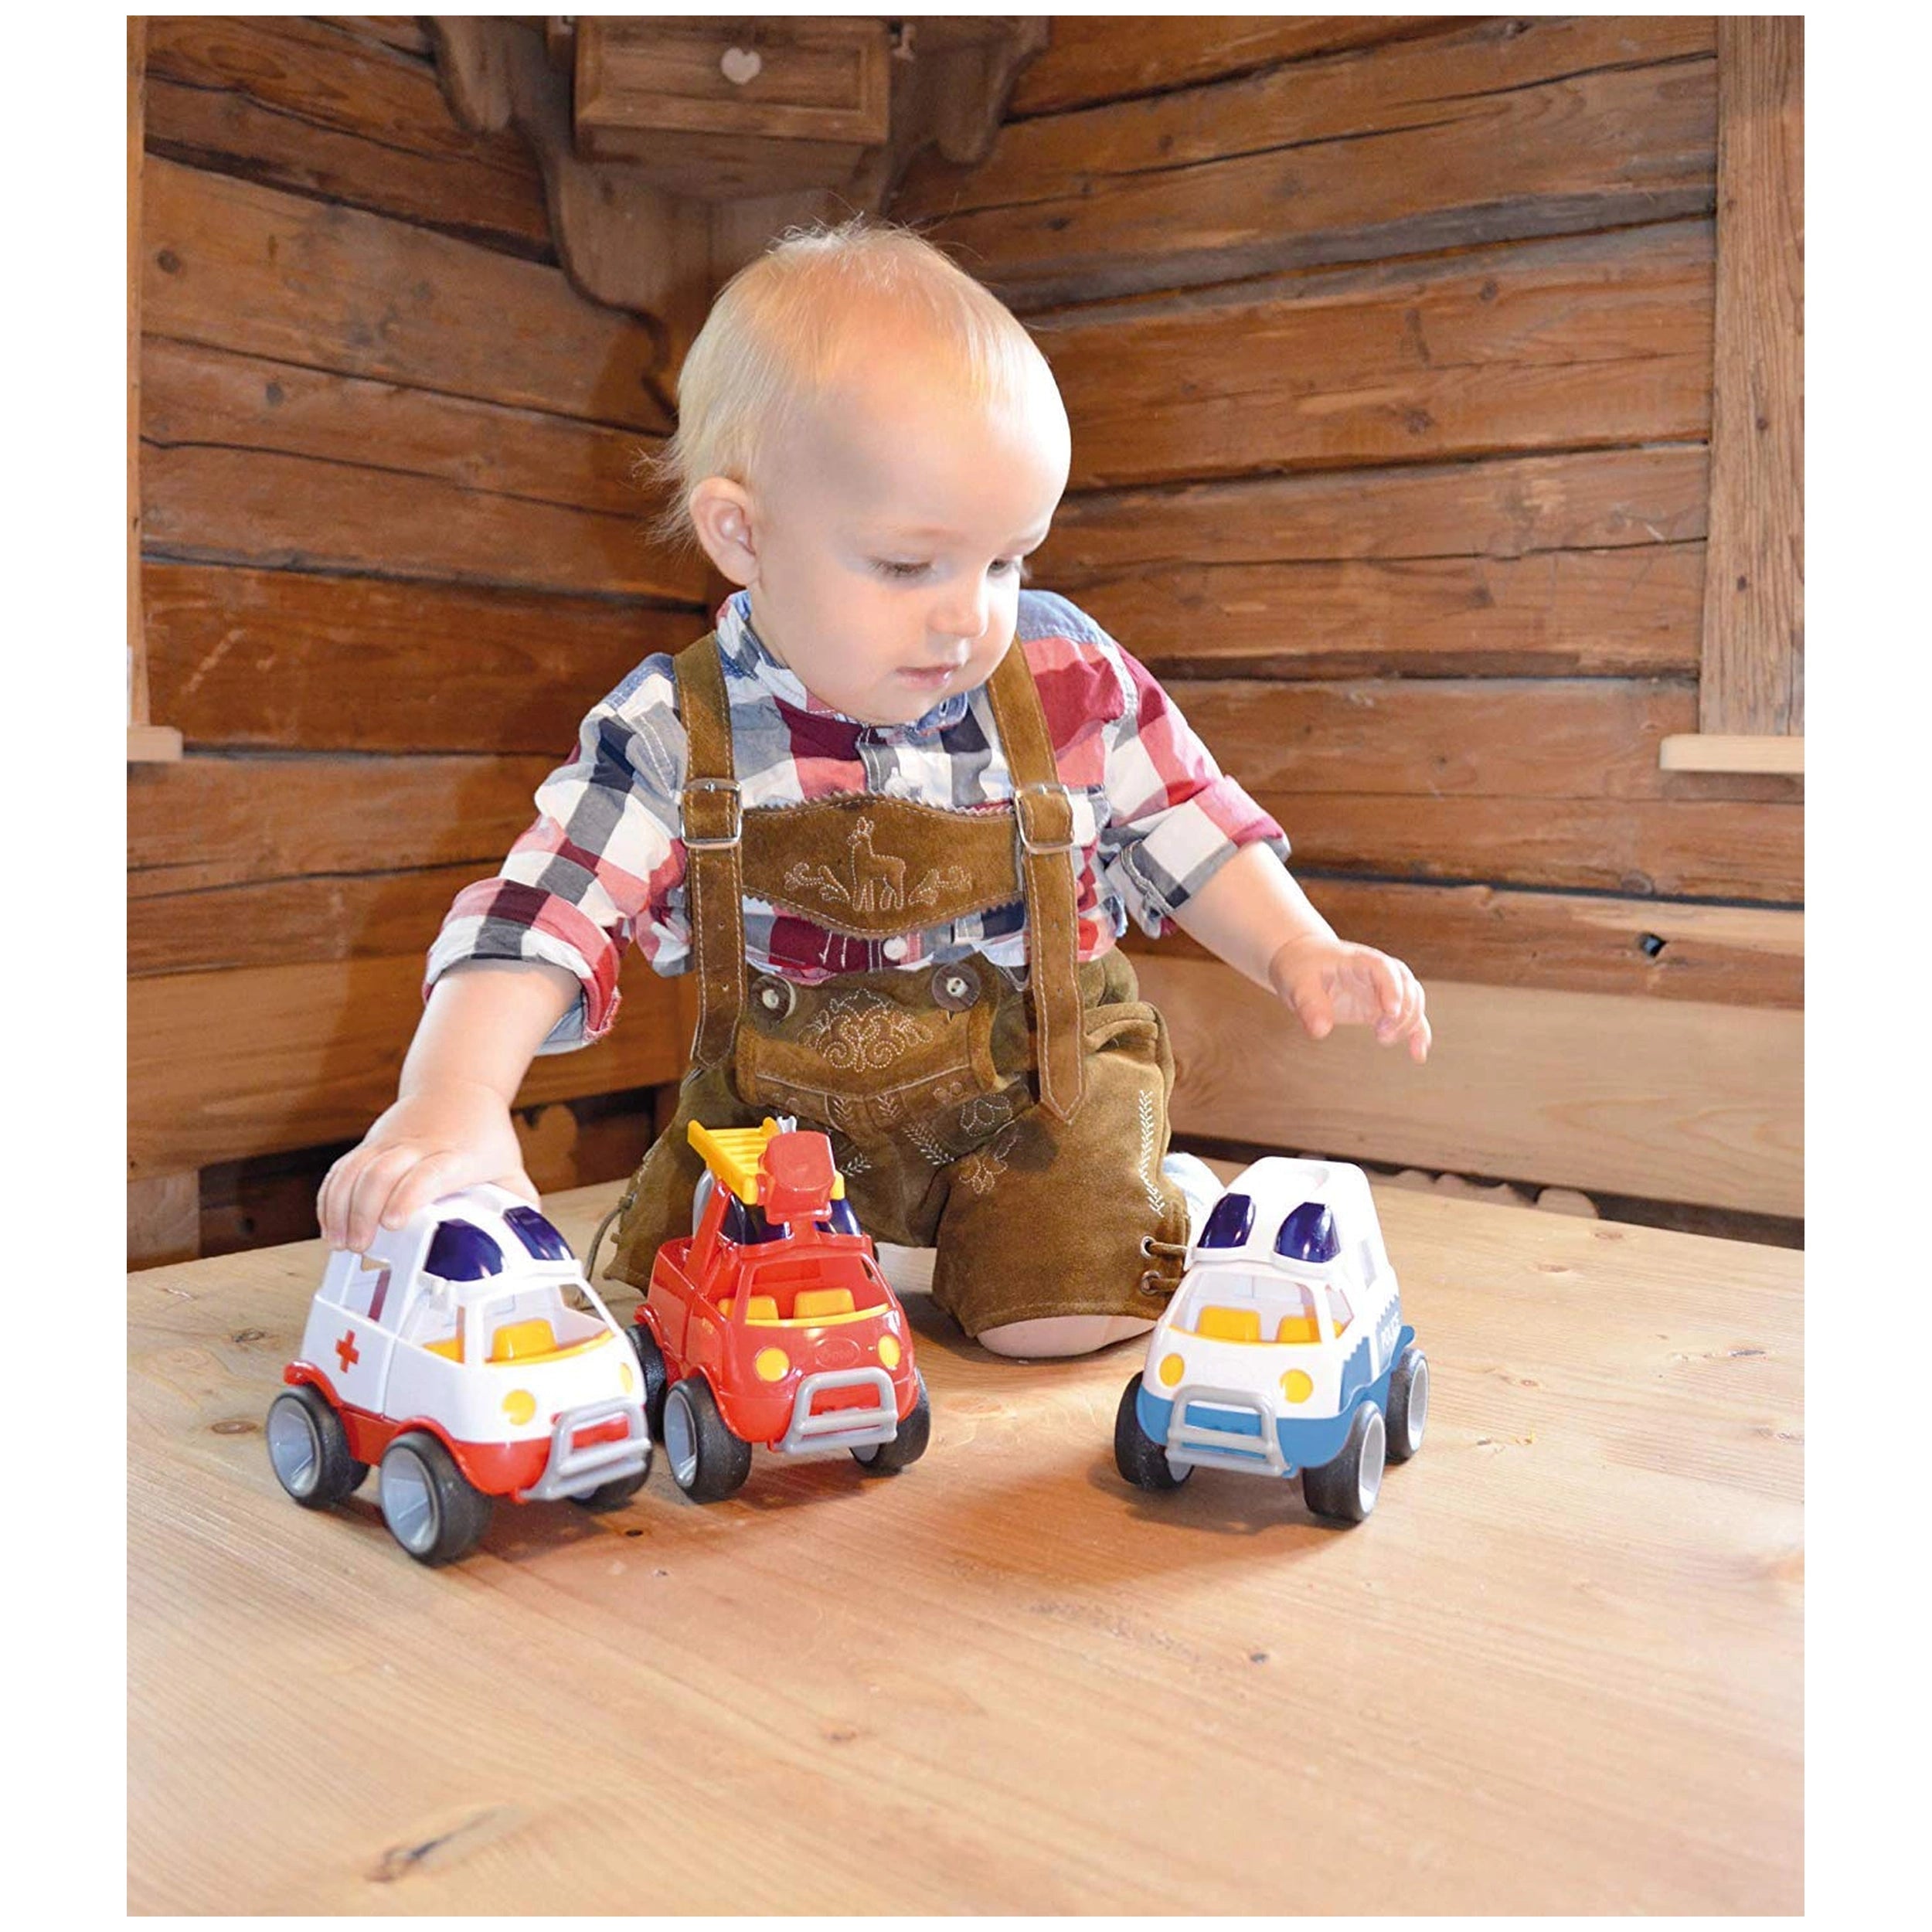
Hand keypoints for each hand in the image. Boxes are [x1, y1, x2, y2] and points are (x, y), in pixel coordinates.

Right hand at [317, 1082, 537, 1252]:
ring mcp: (389, 1144)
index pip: (428, 1173)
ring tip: (340, 1243)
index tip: (395, 1223)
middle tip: (360, 1246)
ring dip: (340, 1208)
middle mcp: (418, 1147)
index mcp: (455, 1156)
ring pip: (354, 1169)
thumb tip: (526, 1237)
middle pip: (381, 1172)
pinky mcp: (370, 1145)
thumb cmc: (484, 1134)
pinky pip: (342, 1169)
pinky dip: (330, 1197)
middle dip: (364, 1210)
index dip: (408, 1196)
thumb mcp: (508, 1165)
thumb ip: (518, 1203)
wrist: (458, 1087)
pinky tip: (329, 1224)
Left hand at [1267, 934, 1430, 1063]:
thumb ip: (1309, 1004)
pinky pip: (1409, 1018)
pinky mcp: (1382, 1007)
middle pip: (1407, 986)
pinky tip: (1418, 1055)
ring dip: (1408, 1023)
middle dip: (1402, 1012)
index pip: (1384, 968)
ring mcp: (1383, 989)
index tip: (1390, 1011)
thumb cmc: (1301, 968)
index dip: (1391, 988)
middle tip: (1381, 1035)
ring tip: (1383, 1040)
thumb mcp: (1297, 983)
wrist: (1303, 963)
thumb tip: (1319, 1031)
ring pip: (1413, 1002)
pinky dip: (1417, 1034)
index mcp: (1359, 960)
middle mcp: (1378, 972)